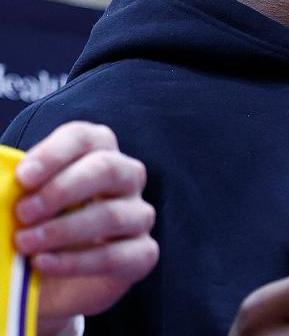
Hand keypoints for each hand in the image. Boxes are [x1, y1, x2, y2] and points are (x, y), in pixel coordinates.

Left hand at [12, 122, 158, 335]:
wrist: (47, 282)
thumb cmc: (35, 229)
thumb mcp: (21, 203)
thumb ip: (10, 190)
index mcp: (98, 154)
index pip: (85, 138)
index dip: (54, 153)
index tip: (22, 177)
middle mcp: (126, 178)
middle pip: (107, 168)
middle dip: (61, 190)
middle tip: (23, 212)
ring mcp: (138, 215)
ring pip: (113, 214)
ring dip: (64, 230)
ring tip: (26, 243)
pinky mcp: (142, 253)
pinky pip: (117, 255)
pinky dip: (76, 262)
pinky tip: (44, 264)